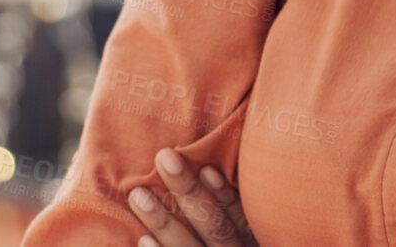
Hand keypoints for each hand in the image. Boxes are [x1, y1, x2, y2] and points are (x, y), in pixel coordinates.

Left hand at [128, 147, 255, 246]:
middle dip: (189, 193)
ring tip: (138, 195)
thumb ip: (240, 213)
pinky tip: (142, 241)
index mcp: (257, 244)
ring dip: (164, 224)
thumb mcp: (256, 235)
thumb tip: (211, 168)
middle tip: (164, 158)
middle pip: (216, 230)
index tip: (205, 167)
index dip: (224, 194)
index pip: (243, 218)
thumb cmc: (238, 242)